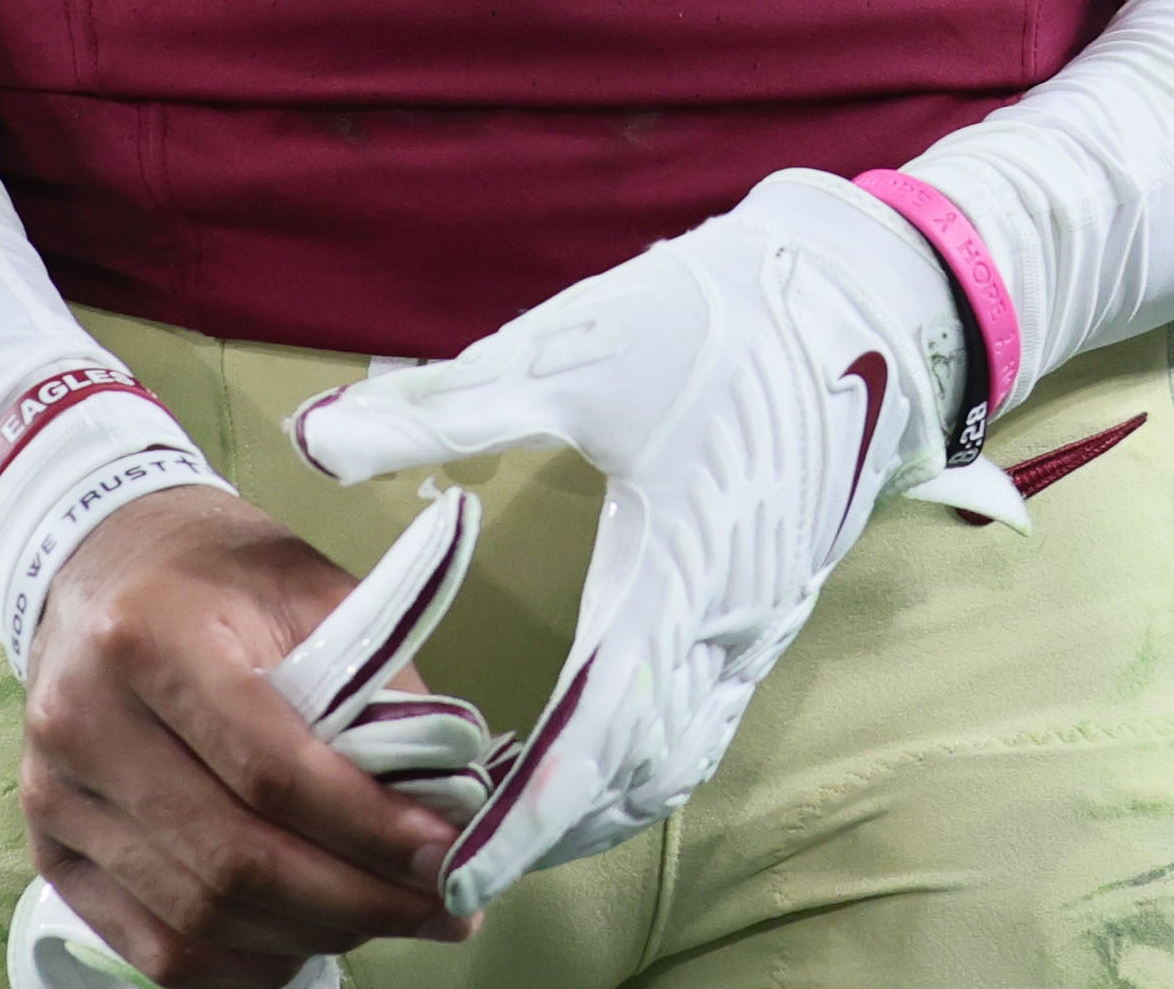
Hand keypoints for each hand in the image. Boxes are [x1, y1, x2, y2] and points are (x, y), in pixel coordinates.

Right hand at [15, 481, 474, 983]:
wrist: (102, 561)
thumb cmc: (219, 573)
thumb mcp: (312, 588)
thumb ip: (377, 687)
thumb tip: (444, 802)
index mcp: (148, 637)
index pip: (269, 768)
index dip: (367, 826)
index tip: (446, 854)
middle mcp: (84, 723)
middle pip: (233, 859)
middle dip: (354, 899)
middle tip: (440, 906)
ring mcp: (56, 797)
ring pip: (198, 916)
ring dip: (310, 933)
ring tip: (387, 916)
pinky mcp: (52, 852)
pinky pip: (155, 949)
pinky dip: (243, 962)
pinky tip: (307, 937)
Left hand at [291, 171, 975, 911]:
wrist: (857, 298)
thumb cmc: (721, 320)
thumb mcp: (573, 348)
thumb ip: (443, 405)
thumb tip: (316, 437)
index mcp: (672, 574)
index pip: (593, 743)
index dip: (522, 823)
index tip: (454, 874)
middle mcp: (722, 623)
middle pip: (634, 779)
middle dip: (547, 834)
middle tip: (451, 856)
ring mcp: (756, 621)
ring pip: (676, 759)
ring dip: (597, 802)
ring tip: (510, 816)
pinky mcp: (769, 604)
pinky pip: (703, 719)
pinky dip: (641, 760)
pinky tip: (593, 743)